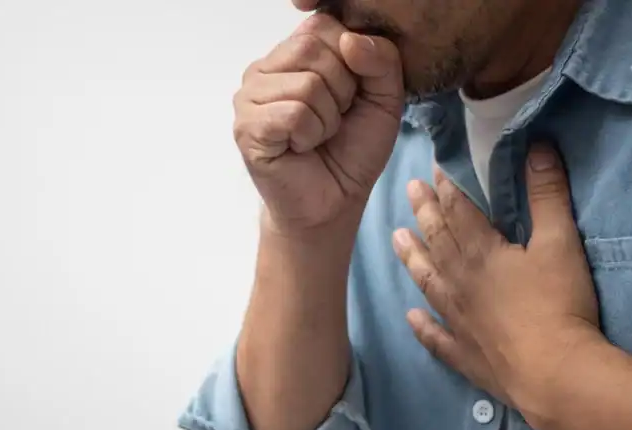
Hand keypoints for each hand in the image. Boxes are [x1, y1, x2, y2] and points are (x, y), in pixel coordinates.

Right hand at [233, 13, 404, 235]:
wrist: (334, 203)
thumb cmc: (352, 151)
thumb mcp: (385, 98)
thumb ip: (382, 59)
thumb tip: (349, 39)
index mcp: (293, 52)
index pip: (324, 24)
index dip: (351, 61)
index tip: (348, 97)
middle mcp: (265, 68)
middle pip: (313, 49)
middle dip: (341, 92)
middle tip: (333, 121)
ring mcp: (249, 97)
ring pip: (306, 84)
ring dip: (326, 119)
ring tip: (317, 137)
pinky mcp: (246, 127)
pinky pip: (294, 114)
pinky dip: (310, 136)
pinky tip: (301, 149)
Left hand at [392, 144, 601, 428]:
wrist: (553, 373)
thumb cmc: (559, 304)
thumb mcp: (560, 242)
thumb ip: (547, 194)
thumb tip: (536, 147)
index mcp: (481, 253)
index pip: (457, 212)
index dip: (447, 188)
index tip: (433, 170)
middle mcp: (459, 283)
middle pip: (436, 240)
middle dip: (424, 212)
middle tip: (409, 190)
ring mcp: (458, 320)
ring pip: (427, 282)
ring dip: (412, 258)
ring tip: (395, 239)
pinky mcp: (464, 354)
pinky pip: (436, 338)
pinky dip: (422, 327)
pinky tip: (411, 317)